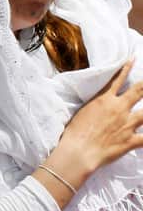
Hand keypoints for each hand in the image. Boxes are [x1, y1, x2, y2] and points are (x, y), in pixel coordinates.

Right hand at [54, 59, 142, 175]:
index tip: (133, 59)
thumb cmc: (73, 133)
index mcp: (104, 101)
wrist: (78, 151)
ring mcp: (127, 124)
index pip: (117, 80)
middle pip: (138, 91)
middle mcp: (119, 109)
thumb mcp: (81, 113)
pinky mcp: (131, 140)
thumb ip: (93, 106)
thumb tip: (97, 105)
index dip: (126, 68)